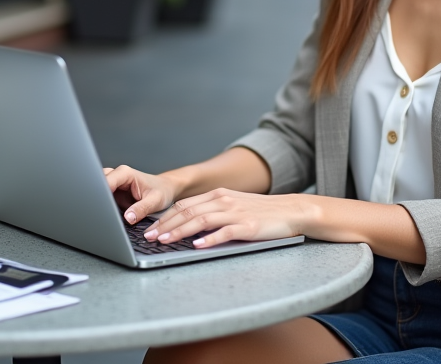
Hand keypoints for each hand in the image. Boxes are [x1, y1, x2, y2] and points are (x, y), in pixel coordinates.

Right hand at [103, 166, 179, 224]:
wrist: (166, 189)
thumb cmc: (162, 191)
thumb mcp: (155, 201)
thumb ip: (142, 209)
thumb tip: (128, 218)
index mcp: (125, 174)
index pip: (106, 181)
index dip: (101, 193)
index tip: (101, 205)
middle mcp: (117, 176)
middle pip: (98, 183)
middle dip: (97, 196)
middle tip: (101, 211)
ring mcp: (114, 185)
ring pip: (98, 190)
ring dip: (99, 201)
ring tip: (105, 213)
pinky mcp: (114, 194)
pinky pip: (103, 198)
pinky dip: (103, 206)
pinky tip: (108, 213)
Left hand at [143, 188, 310, 248]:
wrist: (291, 210)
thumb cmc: (261, 212)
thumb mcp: (234, 205)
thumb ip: (213, 211)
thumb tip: (188, 225)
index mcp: (218, 195)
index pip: (184, 205)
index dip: (164, 217)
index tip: (150, 229)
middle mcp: (224, 200)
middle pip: (187, 212)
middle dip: (165, 225)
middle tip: (149, 238)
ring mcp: (236, 213)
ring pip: (201, 220)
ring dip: (179, 231)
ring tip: (164, 241)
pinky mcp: (248, 227)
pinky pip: (224, 232)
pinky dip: (209, 239)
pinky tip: (197, 246)